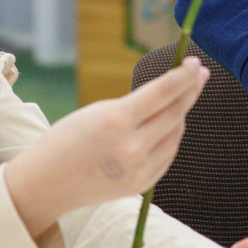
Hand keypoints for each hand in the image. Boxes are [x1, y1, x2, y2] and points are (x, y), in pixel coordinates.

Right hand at [4, 57, 207, 236]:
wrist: (48, 184)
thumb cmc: (67, 139)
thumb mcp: (97, 112)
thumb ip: (135, 105)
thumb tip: (172, 94)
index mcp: (117, 122)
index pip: (163, 92)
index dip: (183, 75)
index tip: (195, 62)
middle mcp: (133, 148)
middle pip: (176, 113)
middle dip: (190, 91)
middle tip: (200, 73)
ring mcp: (140, 170)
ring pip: (175, 134)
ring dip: (179, 114)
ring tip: (177, 100)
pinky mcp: (143, 185)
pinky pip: (168, 154)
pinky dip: (170, 137)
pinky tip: (168, 125)